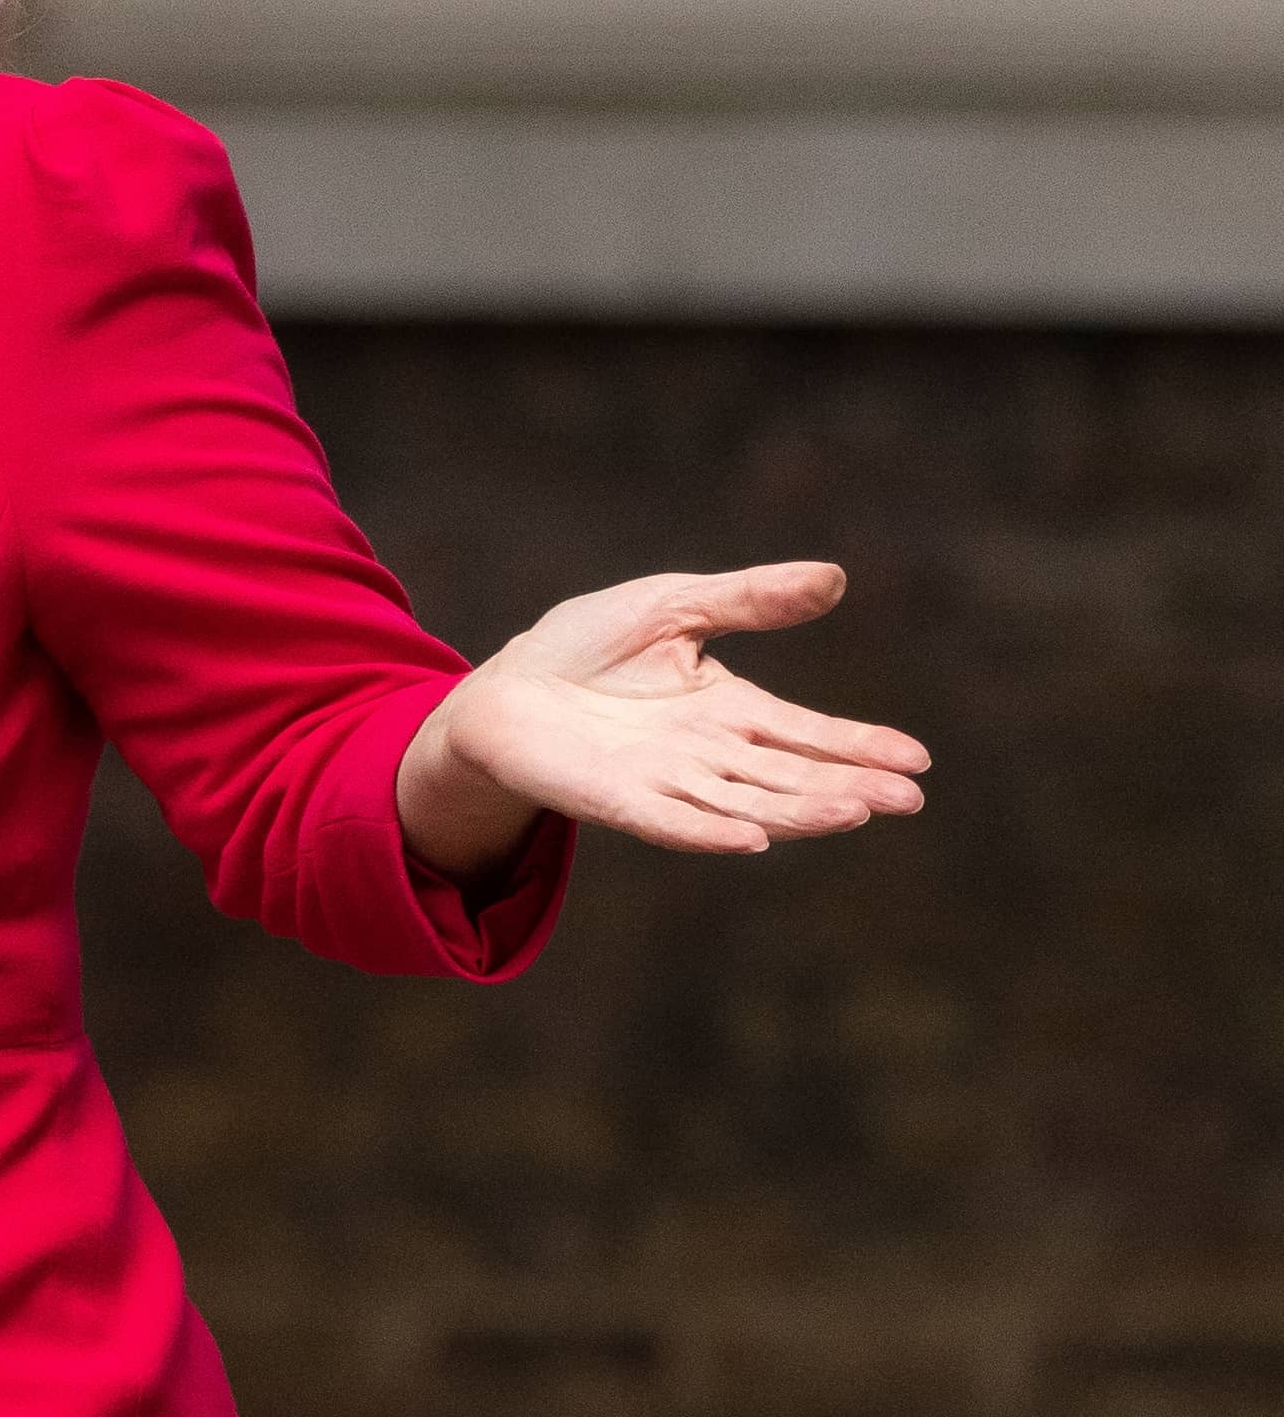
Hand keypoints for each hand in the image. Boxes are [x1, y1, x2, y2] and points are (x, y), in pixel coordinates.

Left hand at [405, 559, 929, 866]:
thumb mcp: (675, 606)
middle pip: (790, 775)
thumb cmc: (585, 647)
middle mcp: (708, 755)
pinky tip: (754, 839)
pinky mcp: (618, 800)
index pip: (807, 732)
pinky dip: (711, 831)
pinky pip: (673, 821)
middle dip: (848, 787)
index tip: (917, 760)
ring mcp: (667, 782)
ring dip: (800, 811)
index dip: (859, 746)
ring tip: (855, 812)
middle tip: (908, 799)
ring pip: (747, 802)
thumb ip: (750, 599)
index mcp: (728, 710)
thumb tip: (835, 577)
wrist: (501, 688)